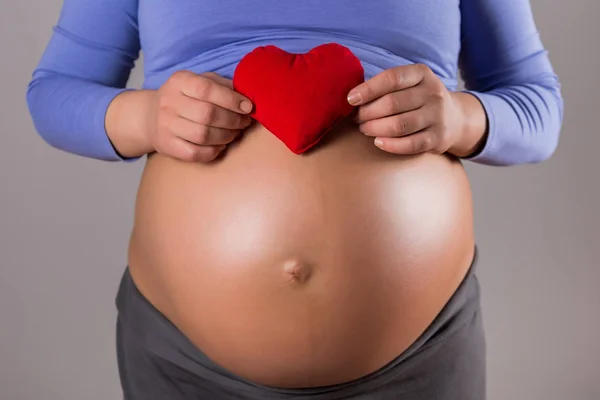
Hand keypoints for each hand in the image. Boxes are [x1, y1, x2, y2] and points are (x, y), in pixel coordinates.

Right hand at [148, 71, 253, 161]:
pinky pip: (195, 153)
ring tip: (234, 133)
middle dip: (233, 120)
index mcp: (179, 81)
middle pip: (207, 114)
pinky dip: (214, 151)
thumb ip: (221, 85)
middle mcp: (169, 102)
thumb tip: (246, 97)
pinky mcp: (167, 146)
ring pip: (203, 135)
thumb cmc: (185, 97)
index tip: (248, 107)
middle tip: (244, 122)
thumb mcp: (200, 81)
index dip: (231, 100)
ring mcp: (166, 126)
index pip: (207, 89)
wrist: (150, 116)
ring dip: (226, 136)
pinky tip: (221, 145)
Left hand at [347, 64, 468, 155]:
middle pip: (392, 104)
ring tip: (364, 129)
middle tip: (356, 118)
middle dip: (368, 113)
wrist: (456, 118)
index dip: (368, 89)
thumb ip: (386, 86)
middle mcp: (432, 93)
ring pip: (399, 125)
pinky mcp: (437, 138)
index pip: (392, 78)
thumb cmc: (420, 99)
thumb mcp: (410, 83)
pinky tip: (378, 142)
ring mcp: (437, 116)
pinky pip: (409, 144)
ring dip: (375, 129)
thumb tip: (352, 98)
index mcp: (422, 74)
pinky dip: (390, 145)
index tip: (350, 99)